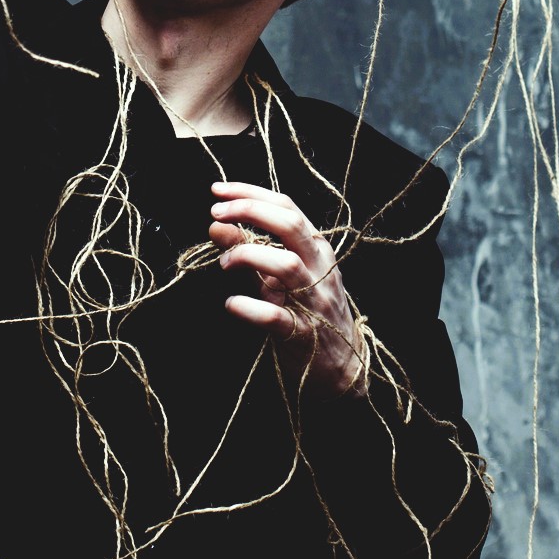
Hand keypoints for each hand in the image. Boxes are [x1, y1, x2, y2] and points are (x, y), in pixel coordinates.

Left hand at [209, 180, 366, 399]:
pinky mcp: (303, 334)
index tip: (218, 191)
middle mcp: (320, 269)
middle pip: (290, 225)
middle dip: (250, 211)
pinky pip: (276, 316)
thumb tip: (216, 224)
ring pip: (286, 265)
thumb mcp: (278, 276)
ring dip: (248, 256)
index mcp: (317, 249)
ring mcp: (314, 301)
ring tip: (224, 264)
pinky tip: (231, 304)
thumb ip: (249, 249)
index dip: (250, 193)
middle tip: (216, 214)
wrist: (342, 366)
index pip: (286, 207)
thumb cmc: (308, 312)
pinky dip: (249, 308)